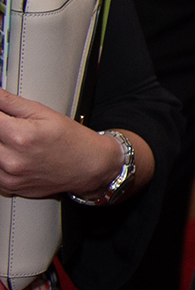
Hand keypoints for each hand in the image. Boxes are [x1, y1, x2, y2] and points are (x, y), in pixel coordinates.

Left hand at [0, 89, 123, 198]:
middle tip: (10, 126)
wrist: (90, 166)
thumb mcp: (44, 113)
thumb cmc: (72, 140)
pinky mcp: (10, 187)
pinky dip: (0, 161)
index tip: (2, 114)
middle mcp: (12, 159)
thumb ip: (10, 102)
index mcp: (20, 136)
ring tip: (12, 140)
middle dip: (0, 128)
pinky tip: (13, 155)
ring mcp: (10, 176)